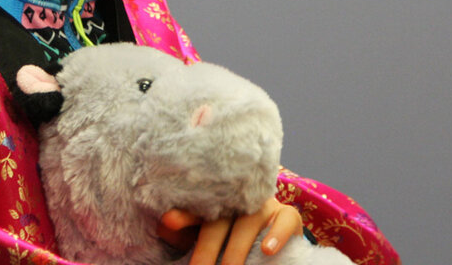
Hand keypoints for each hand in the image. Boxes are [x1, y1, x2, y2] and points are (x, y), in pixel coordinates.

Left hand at [158, 199, 302, 264]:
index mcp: (214, 203)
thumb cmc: (230, 236)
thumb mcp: (203, 237)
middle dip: (207, 249)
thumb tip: (162, 225)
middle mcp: (238, 200)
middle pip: (219, 221)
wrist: (273, 236)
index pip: (196, 208)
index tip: (167, 221)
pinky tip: (267, 250)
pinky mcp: (288, 214)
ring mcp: (264, 205)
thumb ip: (183, 234)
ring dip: (237, 248)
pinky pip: (285, 220)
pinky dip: (276, 234)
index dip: (183, 215)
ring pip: (249, 221)